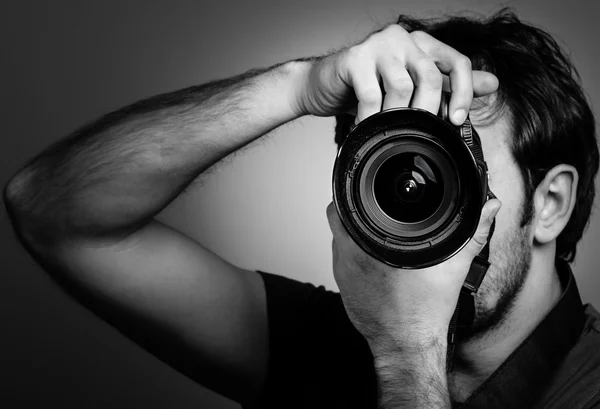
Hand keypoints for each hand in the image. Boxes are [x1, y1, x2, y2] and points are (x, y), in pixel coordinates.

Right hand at [296, 24, 497, 123]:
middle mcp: (403, 38)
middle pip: (430, 75)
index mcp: (422, 44)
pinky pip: (371, 94)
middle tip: (418, 134)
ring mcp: (378, 45)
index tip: (456, 120)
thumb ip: (448, 85)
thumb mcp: (412, 89)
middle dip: (428, 111)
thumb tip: (491, 84)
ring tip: (388, 131)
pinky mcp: (354, 58)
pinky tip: (367, 129)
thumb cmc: (366, 88)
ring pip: (402, 85)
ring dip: (396, 117)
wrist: (323, 85)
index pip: (457, 62)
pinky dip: (372, 119)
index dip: (463, 93)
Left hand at [326, 198, 500, 355]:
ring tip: (375, 234)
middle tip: (372, 211)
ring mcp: (342, 275)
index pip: (345, 206)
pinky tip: (371, 258)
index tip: (365, 192)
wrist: (409, 347)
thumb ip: (473, 233)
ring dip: (352, 233)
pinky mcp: (343, 289)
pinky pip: (341, 262)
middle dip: (353, 212)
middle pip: (338, 220)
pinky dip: (353, 254)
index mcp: (370, 247)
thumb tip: (490, 207)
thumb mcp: (453, 267)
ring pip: (338, 242)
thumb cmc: (425, 312)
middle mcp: (349, 258)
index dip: (354, 194)